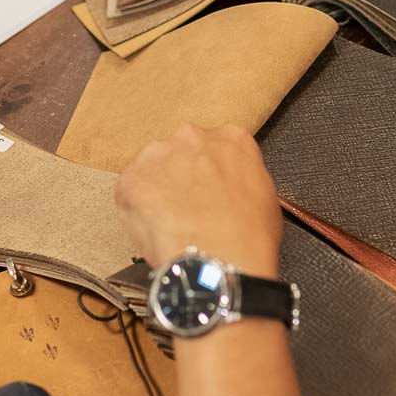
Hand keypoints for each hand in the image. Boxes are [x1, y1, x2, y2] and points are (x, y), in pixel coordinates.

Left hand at [115, 123, 281, 277]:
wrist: (219, 259)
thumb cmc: (248, 236)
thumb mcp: (265, 197)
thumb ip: (241, 178)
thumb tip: (228, 187)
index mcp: (231, 138)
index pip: (215, 147)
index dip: (210, 172)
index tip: (208, 189)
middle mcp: (192, 136)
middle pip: (181, 152)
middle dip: (181, 176)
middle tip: (187, 207)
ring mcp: (159, 154)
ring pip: (153, 169)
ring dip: (157, 190)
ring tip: (171, 223)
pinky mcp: (132, 177)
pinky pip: (130, 192)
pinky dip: (137, 209)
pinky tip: (156, 229)